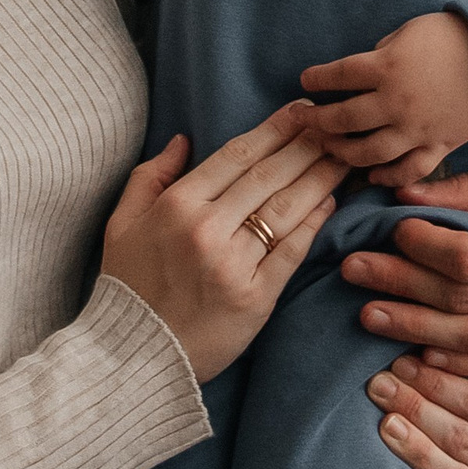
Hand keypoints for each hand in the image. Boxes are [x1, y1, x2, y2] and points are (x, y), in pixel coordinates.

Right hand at [99, 104, 345, 382]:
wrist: (132, 358)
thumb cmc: (127, 288)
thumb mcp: (122, 224)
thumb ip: (150, 177)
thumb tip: (183, 140)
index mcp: (176, 206)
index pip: (237, 154)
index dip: (275, 128)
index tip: (301, 110)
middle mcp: (207, 230)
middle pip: (270, 174)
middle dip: (308, 144)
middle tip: (336, 124)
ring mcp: (234, 264)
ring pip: (288, 207)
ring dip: (321, 176)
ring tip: (345, 156)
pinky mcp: (256, 298)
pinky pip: (293, 250)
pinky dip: (315, 222)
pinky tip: (331, 200)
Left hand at [296, 10, 467, 189]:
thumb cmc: (450, 37)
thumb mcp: (406, 33)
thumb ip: (379, 55)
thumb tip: (358, 77)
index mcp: (387, 67)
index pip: (337, 76)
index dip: (315, 78)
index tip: (305, 81)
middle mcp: (397, 102)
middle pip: (344, 119)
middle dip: (317, 120)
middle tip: (303, 119)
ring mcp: (417, 129)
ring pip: (369, 152)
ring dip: (342, 152)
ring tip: (329, 146)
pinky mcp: (438, 146)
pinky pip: (409, 171)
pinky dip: (388, 178)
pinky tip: (371, 175)